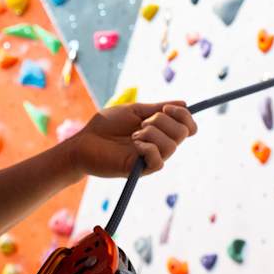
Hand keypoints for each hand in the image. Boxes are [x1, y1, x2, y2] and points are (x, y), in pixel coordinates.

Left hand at [64, 102, 197, 177]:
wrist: (85, 141)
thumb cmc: (106, 125)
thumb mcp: (135, 111)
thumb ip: (158, 108)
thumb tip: (184, 103)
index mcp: (160, 131)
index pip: (188, 127)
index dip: (184, 115)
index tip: (166, 108)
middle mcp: (159, 145)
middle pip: (182, 133)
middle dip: (163, 121)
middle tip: (142, 122)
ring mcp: (151, 158)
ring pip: (172, 146)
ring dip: (152, 133)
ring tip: (134, 134)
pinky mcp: (141, 169)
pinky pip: (158, 161)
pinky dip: (148, 148)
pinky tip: (134, 144)